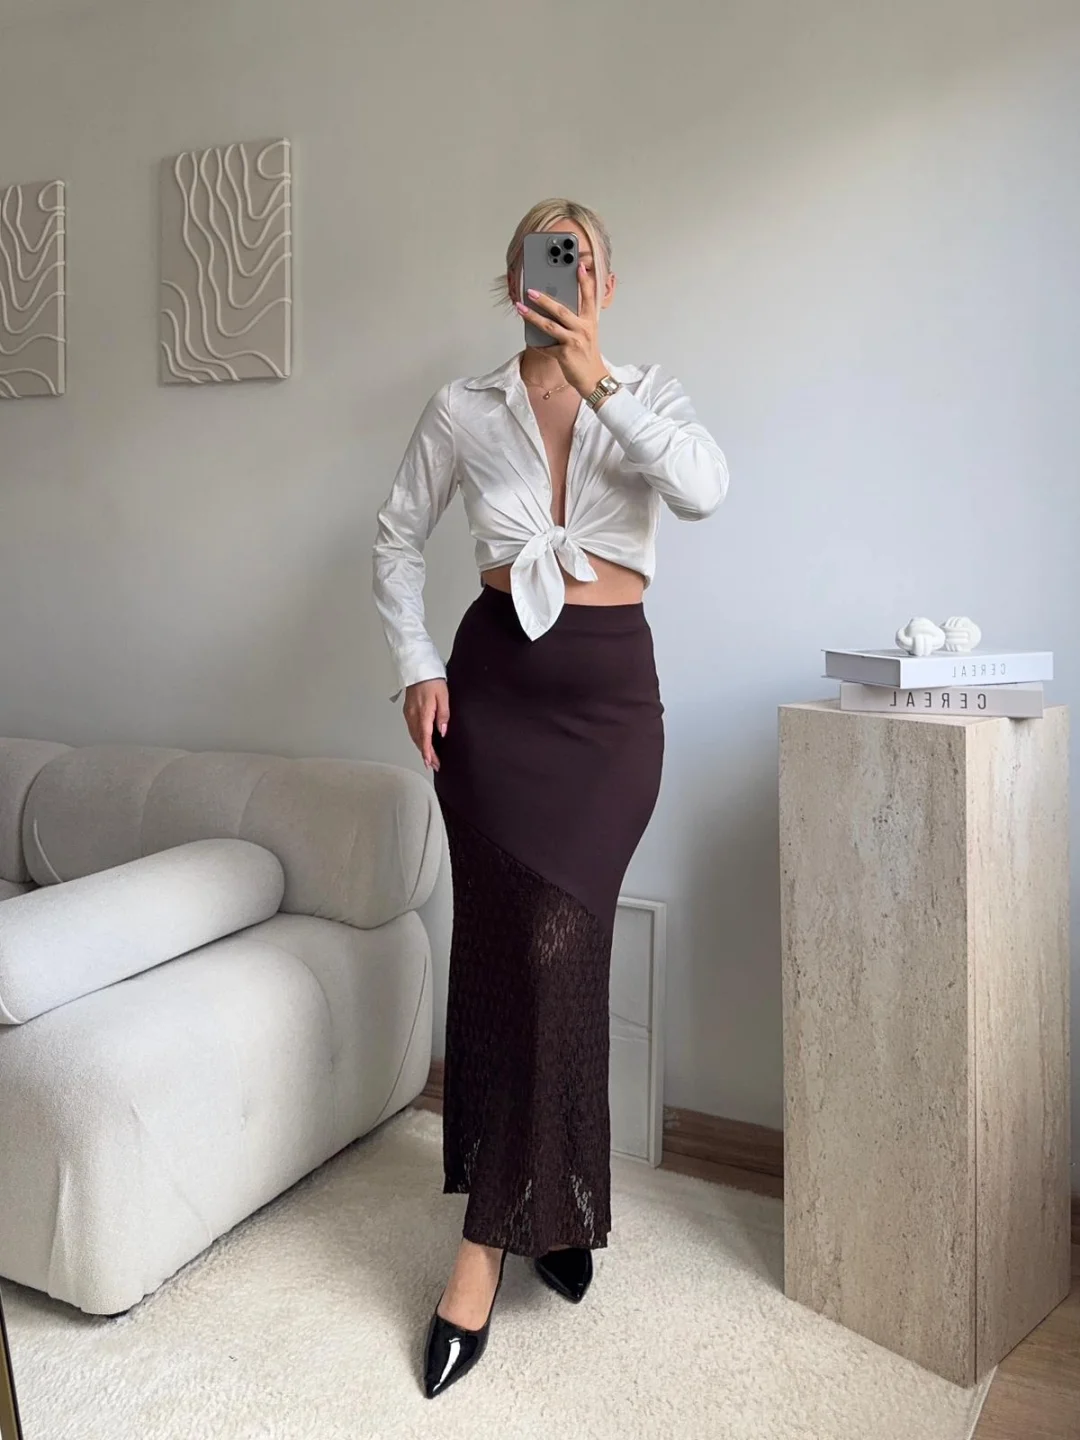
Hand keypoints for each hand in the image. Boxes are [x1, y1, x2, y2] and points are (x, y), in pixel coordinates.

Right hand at [403, 679, 448, 770]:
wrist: (418, 668)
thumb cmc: (432, 680)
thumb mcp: (443, 696)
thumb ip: (443, 715)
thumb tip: (443, 731)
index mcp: (423, 713)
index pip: (425, 738)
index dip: (428, 752)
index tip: (431, 763)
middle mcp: (413, 715)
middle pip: (418, 740)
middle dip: (426, 754)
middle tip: (434, 765)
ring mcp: (409, 713)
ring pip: (414, 735)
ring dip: (421, 747)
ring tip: (429, 757)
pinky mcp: (407, 710)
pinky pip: (411, 729)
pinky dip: (417, 738)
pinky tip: (422, 741)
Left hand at [515, 262, 607, 398]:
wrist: (593, 379)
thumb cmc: (587, 355)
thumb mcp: (587, 333)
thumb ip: (575, 320)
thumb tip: (555, 309)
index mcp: (590, 321)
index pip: (589, 297)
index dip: (585, 281)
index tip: (580, 266)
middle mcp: (583, 329)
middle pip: (561, 310)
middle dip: (544, 299)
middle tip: (530, 290)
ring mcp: (574, 341)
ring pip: (550, 326)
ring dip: (533, 316)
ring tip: (520, 308)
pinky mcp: (564, 354)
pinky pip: (546, 347)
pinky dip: (537, 343)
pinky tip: (529, 338)